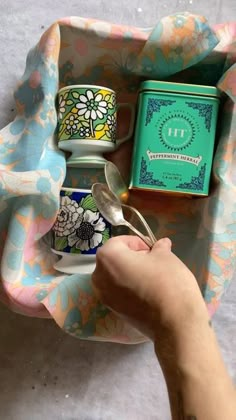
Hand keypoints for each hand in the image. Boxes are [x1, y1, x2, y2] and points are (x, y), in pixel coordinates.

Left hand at [92, 235, 207, 338]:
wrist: (174, 323)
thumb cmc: (167, 282)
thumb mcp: (166, 256)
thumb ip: (159, 247)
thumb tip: (161, 244)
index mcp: (108, 257)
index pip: (119, 242)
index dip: (137, 242)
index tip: (152, 249)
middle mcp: (99, 276)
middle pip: (114, 260)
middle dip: (131, 258)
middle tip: (153, 261)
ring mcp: (104, 296)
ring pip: (115, 277)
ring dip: (129, 273)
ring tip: (151, 277)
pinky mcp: (113, 311)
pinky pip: (118, 292)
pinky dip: (129, 288)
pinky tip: (148, 292)